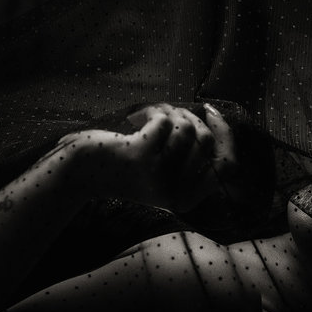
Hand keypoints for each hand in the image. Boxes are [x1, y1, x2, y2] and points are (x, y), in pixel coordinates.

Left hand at [66, 103, 235, 212]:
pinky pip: (165, 121)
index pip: (228, 165)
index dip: (225, 134)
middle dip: (191, 117)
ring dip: (171, 112)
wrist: (82, 173)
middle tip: (169, 114)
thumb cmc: (125, 166)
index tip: (211, 111)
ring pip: (188, 128)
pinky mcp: (142, 157)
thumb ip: (191, 157)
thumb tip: (220, 123)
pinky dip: (152, 112)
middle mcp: (177, 193)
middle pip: (207, 142)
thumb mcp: (164, 171)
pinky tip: (139, 119)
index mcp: (188, 200)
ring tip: (154, 115)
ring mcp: (159, 176)